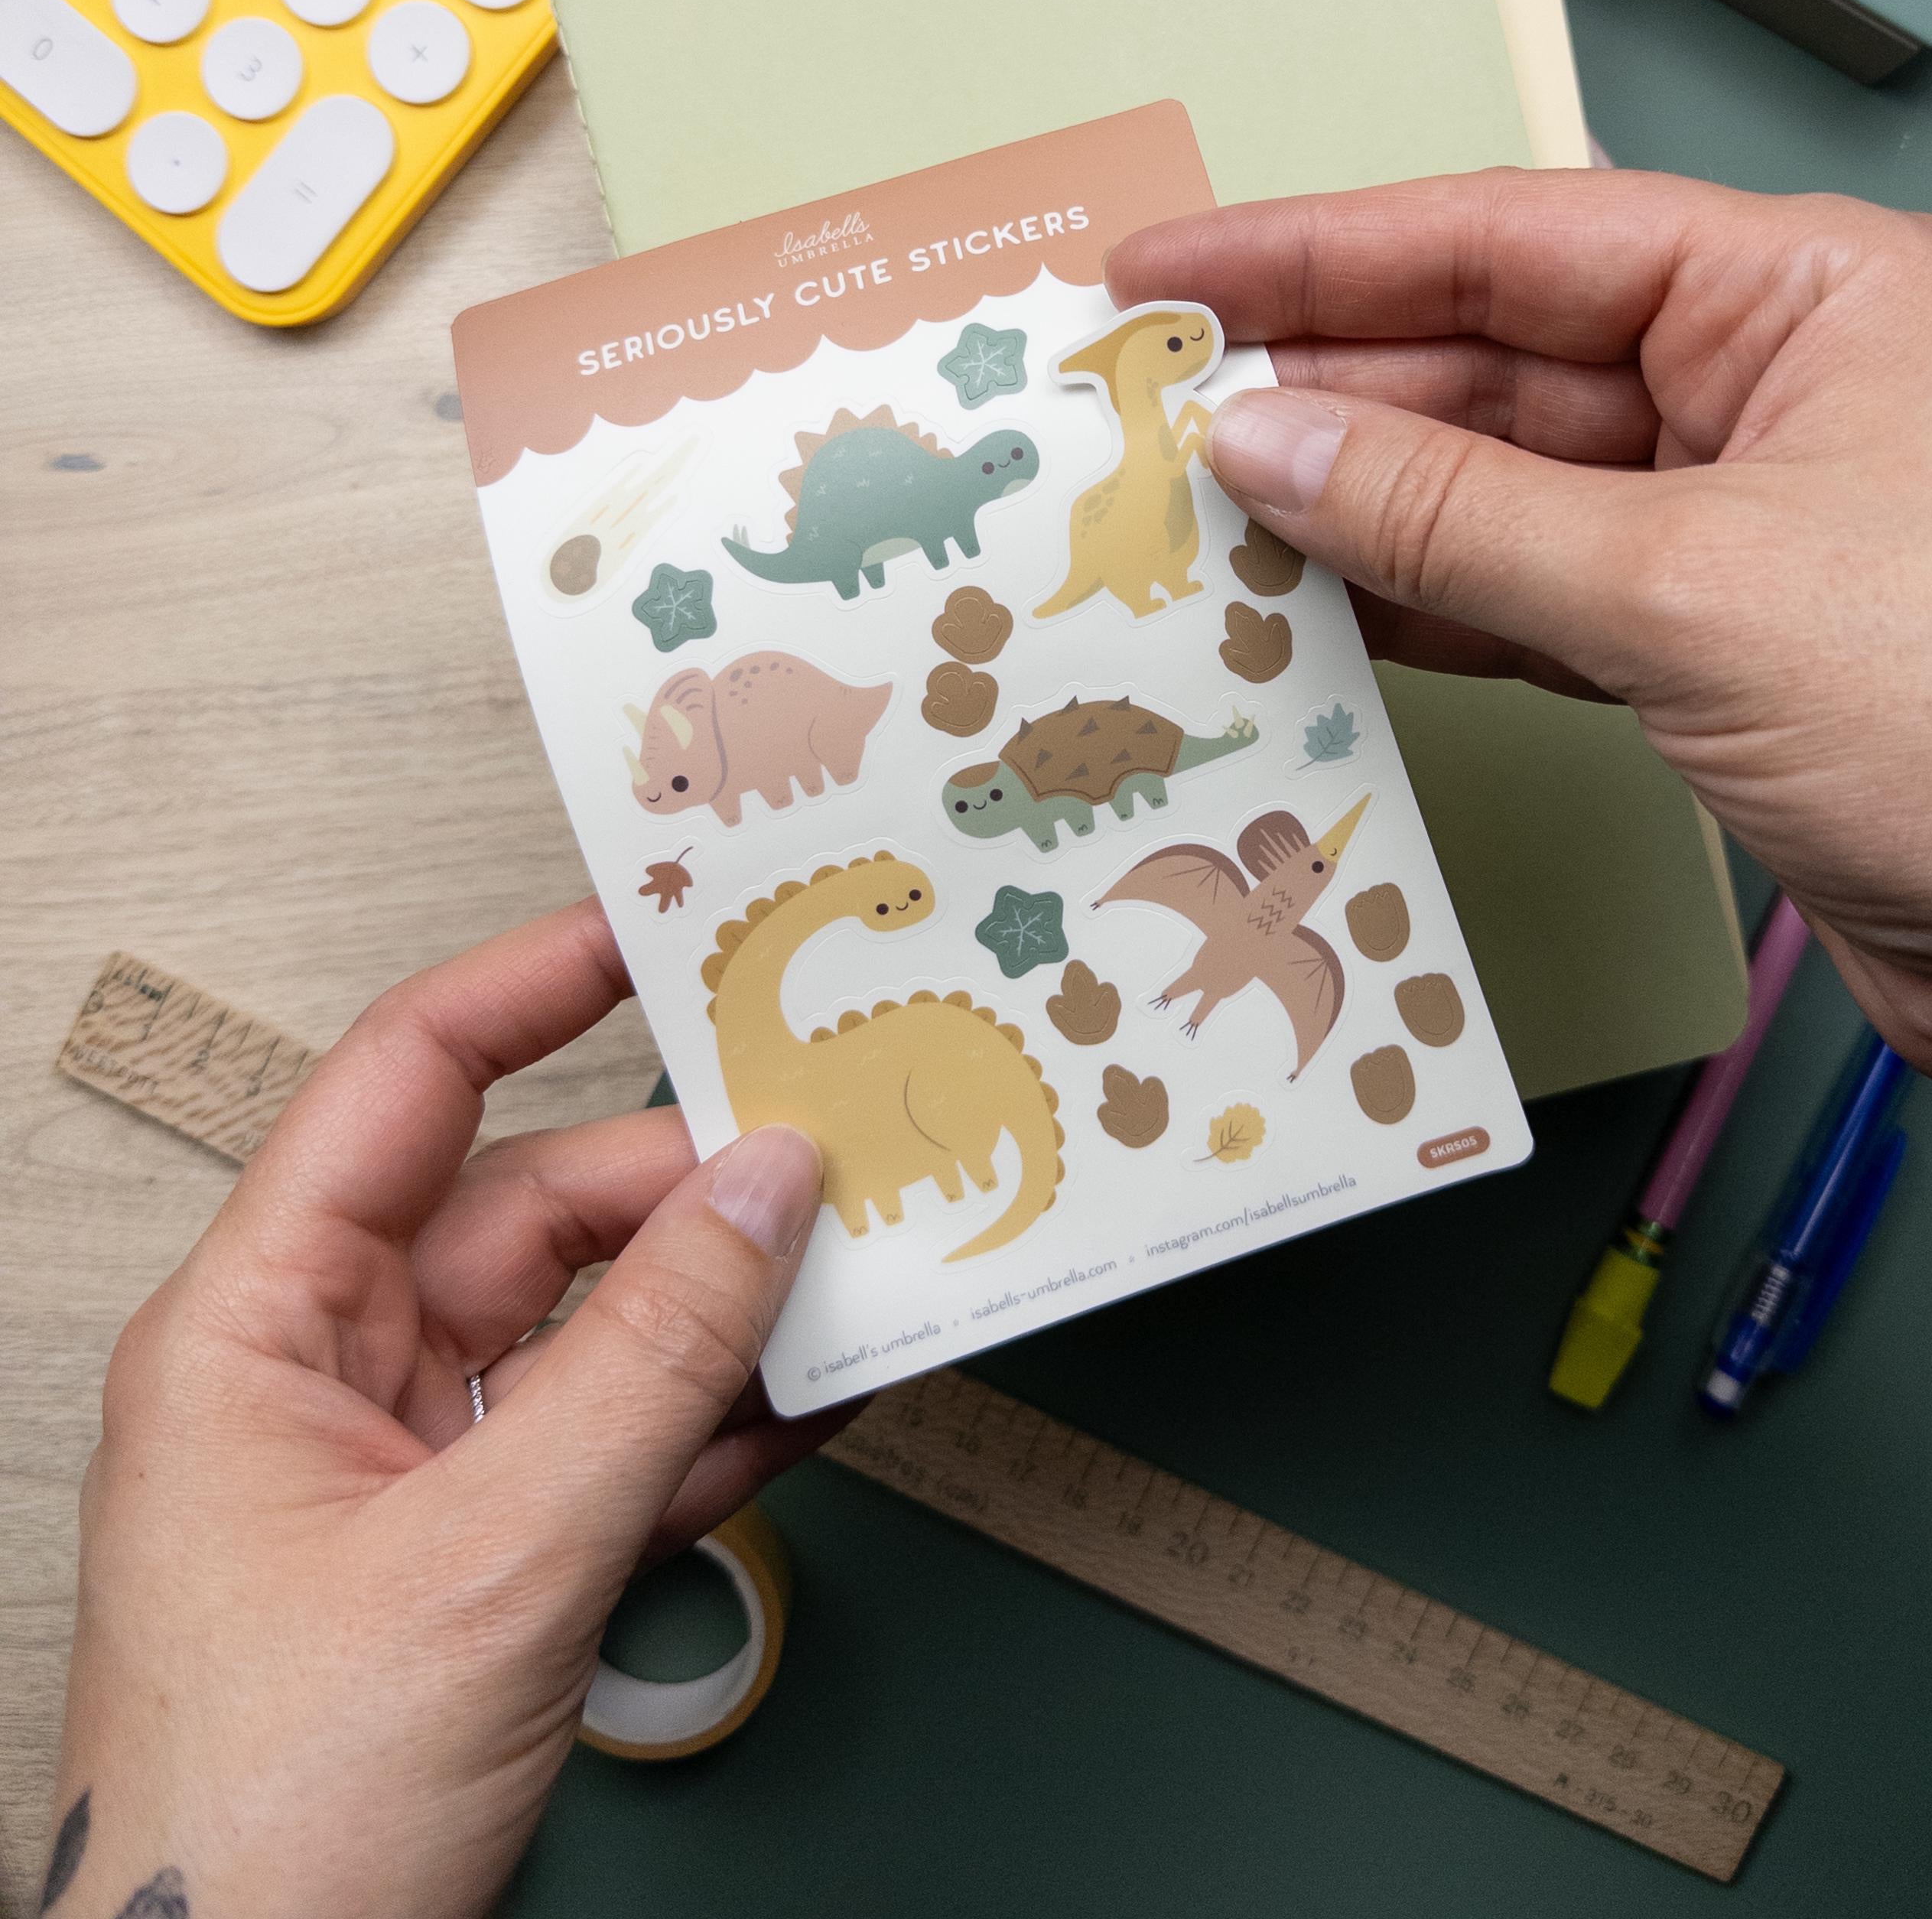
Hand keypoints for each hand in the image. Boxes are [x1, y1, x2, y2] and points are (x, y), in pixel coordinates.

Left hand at [45, 902, 841, 1918]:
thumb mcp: (495, 1553)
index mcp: (261, 1323)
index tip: (656, 931)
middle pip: (541, 1210)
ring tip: (855, 1278)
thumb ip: (652, 1357)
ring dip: (727, 1312)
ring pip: (601, 1326)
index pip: (407, 1082)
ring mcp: (419, 1459)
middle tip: (834, 1163)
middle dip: (691, 1193)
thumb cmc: (271, 1814)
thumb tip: (769, 1189)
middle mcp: (336, 1366)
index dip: (532, 984)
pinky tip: (818, 1398)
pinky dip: (721, 1422)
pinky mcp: (489, 1545)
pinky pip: (625, 1435)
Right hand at [1110, 171, 1931, 1210]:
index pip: (1524, 234)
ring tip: (1210, 510)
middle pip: (1505, 354)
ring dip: (1366, 503)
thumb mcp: (1688, 591)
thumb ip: (1453, 511)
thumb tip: (1268, 438)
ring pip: (1508, 481)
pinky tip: (1322, 604)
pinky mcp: (1716, 638)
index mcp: (1817, 292)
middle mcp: (1780, 382)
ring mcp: (1746, 516)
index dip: (1328, 247)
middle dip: (1334, 384)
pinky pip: (1534, 588)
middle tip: (1163, 407)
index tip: (1181, 267)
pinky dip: (1432, 600)